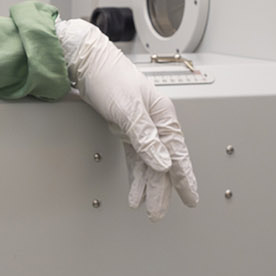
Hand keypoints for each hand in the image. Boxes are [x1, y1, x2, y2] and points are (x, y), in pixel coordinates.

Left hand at [55, 19, 197, 220]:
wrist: (86, 62)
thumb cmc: (109, 76)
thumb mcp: (127, 108)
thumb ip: (145, 138)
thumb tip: (163, 163)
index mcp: (163, 115)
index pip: (176, 153)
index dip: (184, 178)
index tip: (190, 198)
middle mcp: (156, 122)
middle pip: (164, 162)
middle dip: (162, 190)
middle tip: (157, 212)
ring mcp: (142, 126)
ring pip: (150, 163)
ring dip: (148, 186)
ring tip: (145, 207)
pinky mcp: (128, 129)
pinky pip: (137, 158)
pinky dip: (137, 175)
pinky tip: (135, 190)